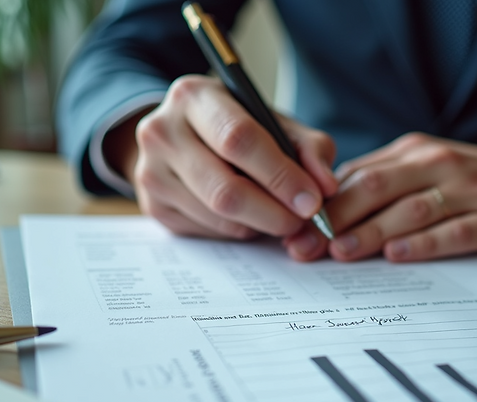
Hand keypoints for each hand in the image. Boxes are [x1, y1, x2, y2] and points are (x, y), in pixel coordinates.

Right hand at [104, 75, 337, 238]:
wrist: (178, 134)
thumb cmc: (234, 126)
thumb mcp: (273, 121)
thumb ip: (308, 147)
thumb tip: (325, 187)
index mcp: (194, 96)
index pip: (239, 139)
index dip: (280, 175)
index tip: (312, 200)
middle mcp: (162, 131)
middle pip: (225, 189)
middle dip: (273, 212)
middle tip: (302, 222)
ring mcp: (151, 171)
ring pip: (217, 216)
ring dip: (259, 225)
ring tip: (279, 216)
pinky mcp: (152, 206)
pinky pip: (206, 231)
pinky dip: (238, 230)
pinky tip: (248, 217)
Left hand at [283, 133, 476, 261]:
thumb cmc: (475, 180)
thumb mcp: (426, 168)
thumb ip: (382, 184)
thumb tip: (326, 209)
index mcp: (413, 152)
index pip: (358, 175)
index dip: (321, 203)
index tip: (292, 229)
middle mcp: (437, 165)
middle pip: (377, 188)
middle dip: (337, 218)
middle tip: (306, 246)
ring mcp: (467, 192)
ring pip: (410, 210)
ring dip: (372, 232)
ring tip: (340, 252)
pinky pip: (453, 231)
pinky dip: (423, 244)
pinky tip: (397, 255)